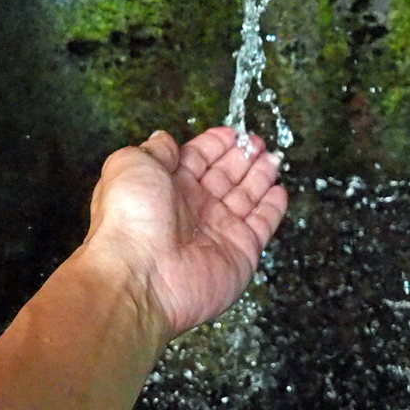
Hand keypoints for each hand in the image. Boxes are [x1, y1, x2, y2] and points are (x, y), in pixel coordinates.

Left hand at [85, 127, 287, 338]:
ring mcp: (218, 231)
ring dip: (261, 176)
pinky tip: (279, 191)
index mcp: (167, 187)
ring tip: (273, 158)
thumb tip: (164, 138)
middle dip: (242, 158)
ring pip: (246, 197)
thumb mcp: (132, 165)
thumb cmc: (129, 218)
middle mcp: (193, 209)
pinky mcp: (241, 252)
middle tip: (257, 143)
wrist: (140, 276)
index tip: (232, 133)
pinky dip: (272, 208)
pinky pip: (262, 224)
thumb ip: (155, 150)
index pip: (198, 159)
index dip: (215, 144)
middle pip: (225, 176)